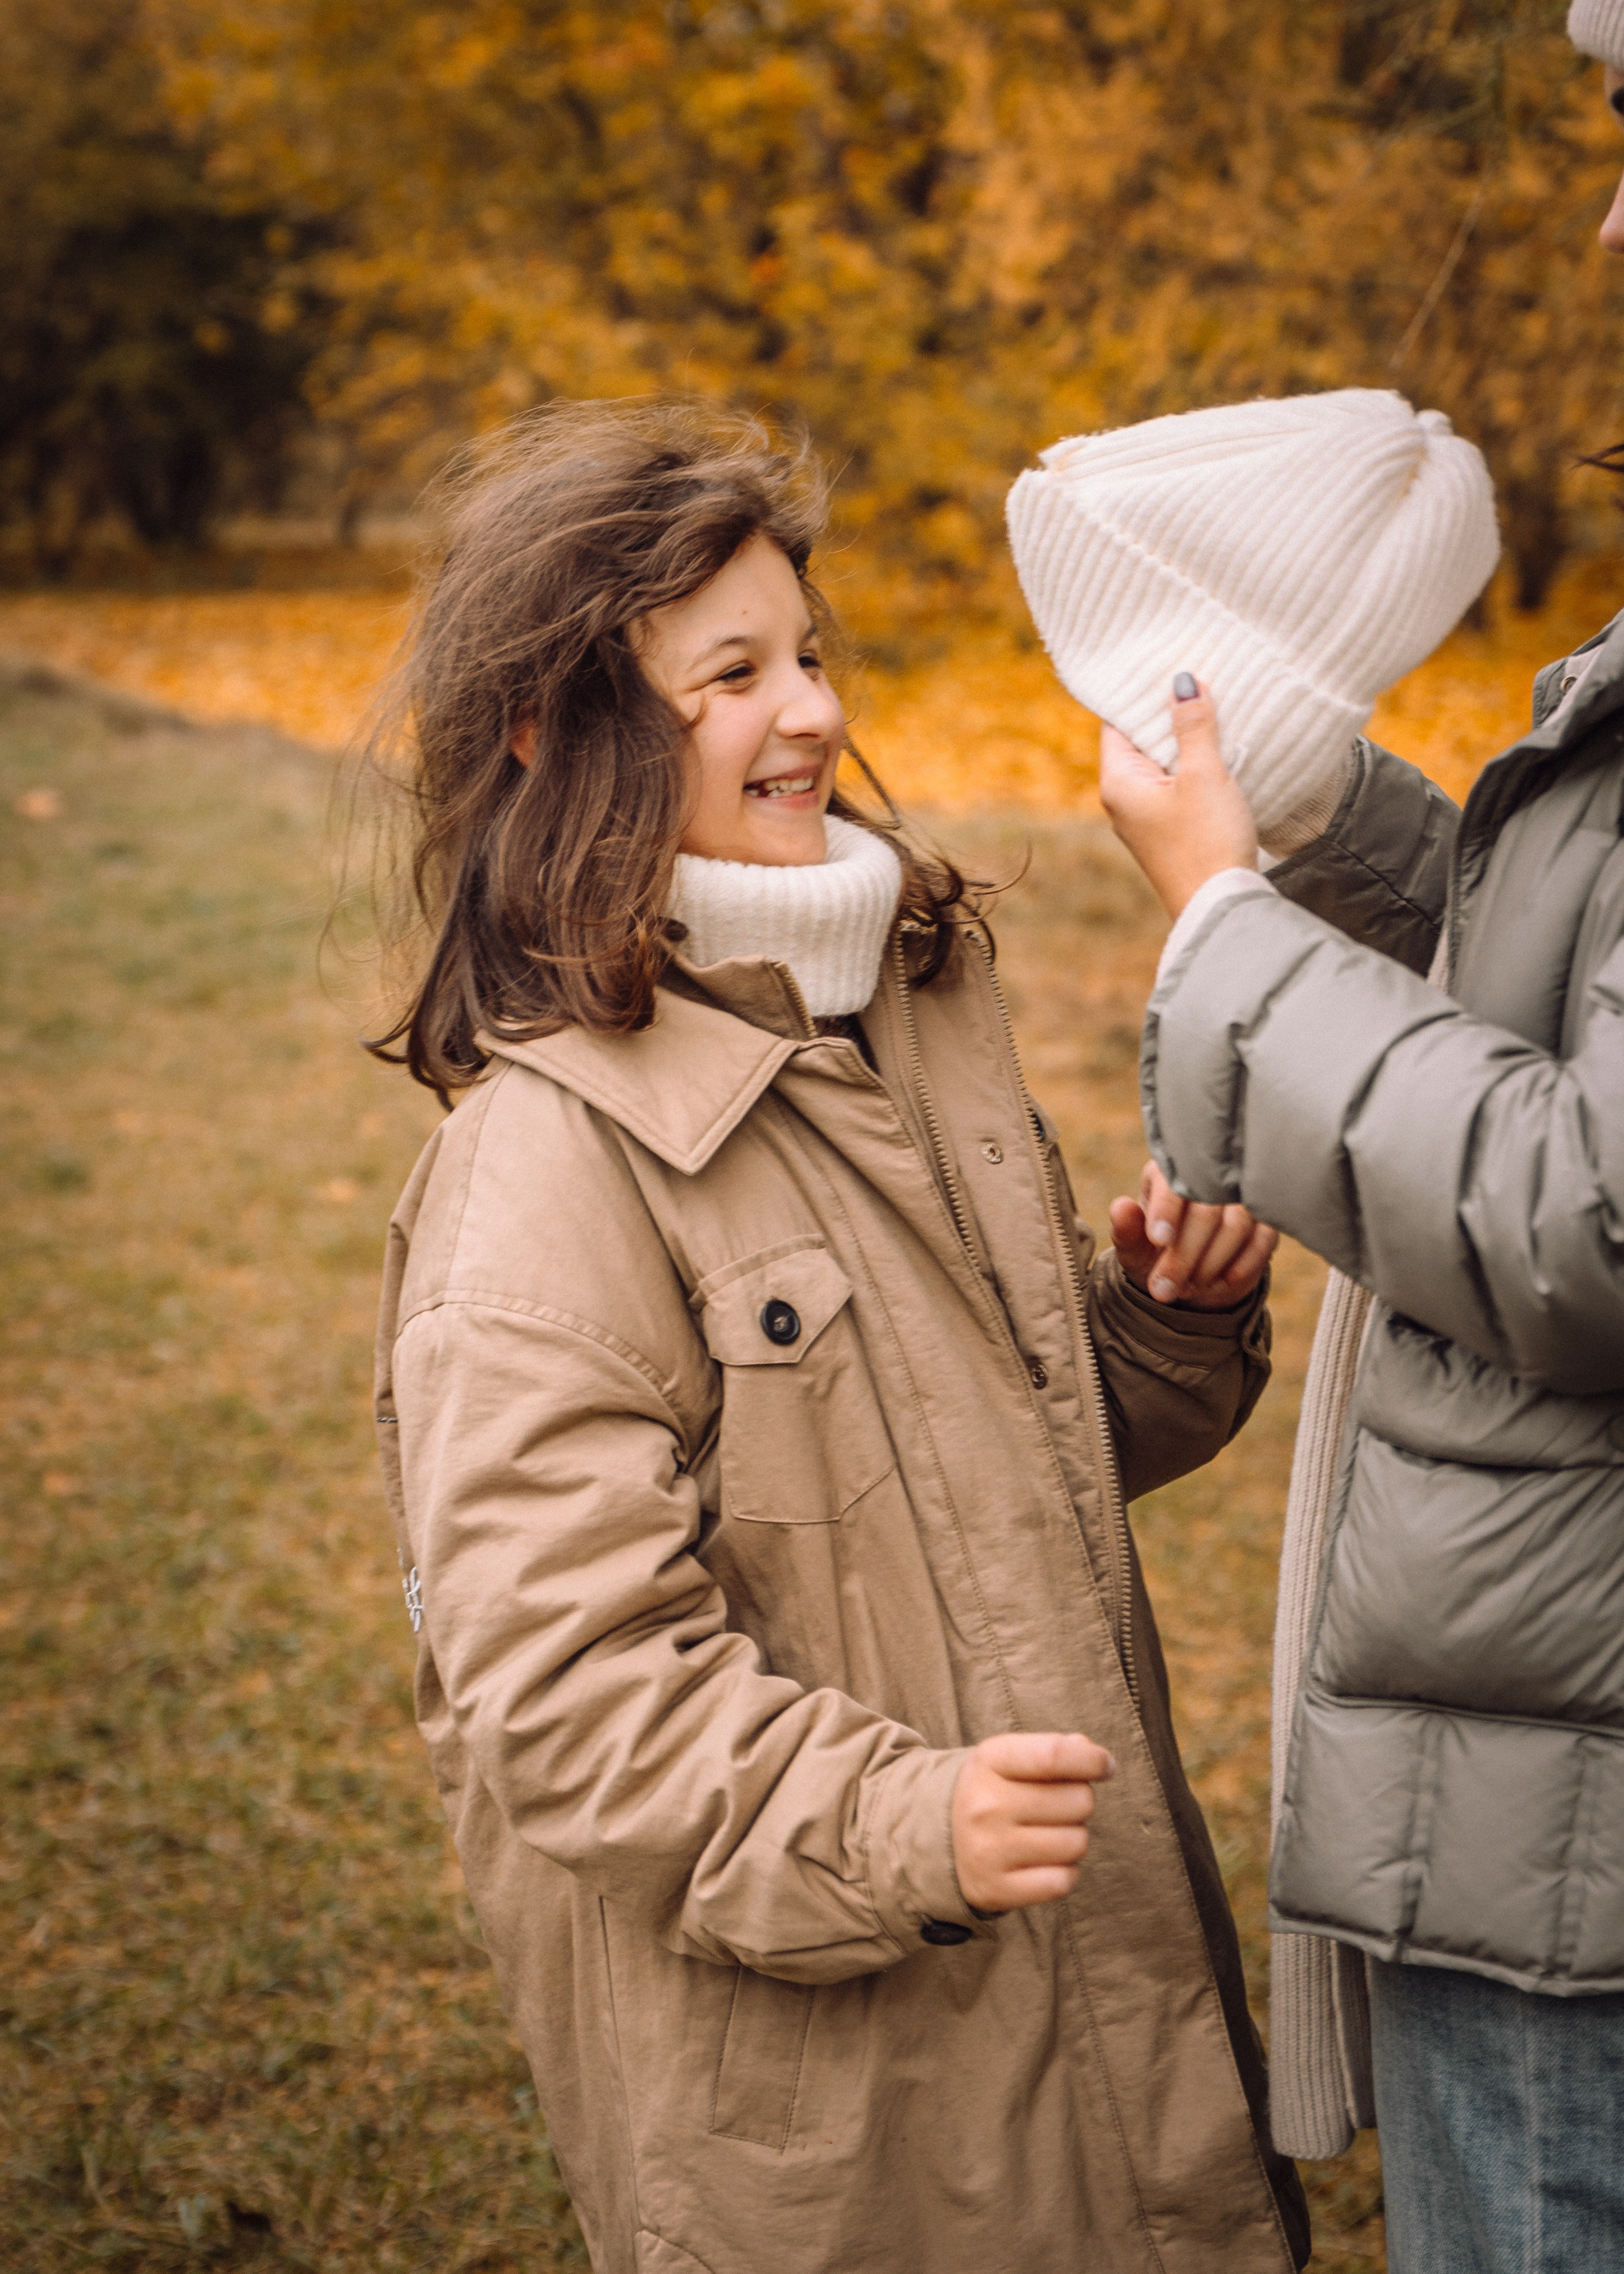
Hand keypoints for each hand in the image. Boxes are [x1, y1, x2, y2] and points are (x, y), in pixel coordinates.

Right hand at [951, 1731, 1115, 1912]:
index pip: (1054, 1755)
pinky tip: (1043, 1862)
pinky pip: (1062, 1882)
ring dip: (1074, 1838)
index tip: (1105, 1766)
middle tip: (1057, 1806)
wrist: (939, 1836)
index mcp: (989, 1761)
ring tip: (1048, 1833)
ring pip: (1077, 1843)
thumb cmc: (994, 1790)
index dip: (1092, 1760)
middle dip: (1079, 1802)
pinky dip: (1064, 1872)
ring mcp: (989, 1850)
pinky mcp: (996, 1890)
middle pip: (1079, 1801)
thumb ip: (1055, 1750)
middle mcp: (986, 1805)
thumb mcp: (1011, 1758)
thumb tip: (1097, 1759)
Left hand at [1098, 677, 1257, 916]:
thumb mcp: (1204, 775)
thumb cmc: (1208, 842)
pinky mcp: (1167, 832)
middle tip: (1196, 675)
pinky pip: (1173, 785)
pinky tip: (1216, 749)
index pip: (1117, 722)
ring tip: (1211, 704)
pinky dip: (1190, 765)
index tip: (1164, 663)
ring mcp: (1143, 818)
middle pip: (1138, 740)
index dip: (1139, 692)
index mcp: (1117, 782)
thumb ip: (1193, 726)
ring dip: (1182, 738)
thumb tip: (1182, 681)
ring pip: (1159, 763)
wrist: (1220, 908)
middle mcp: (1121, 799)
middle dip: (1165, 712)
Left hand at [1111, 1159, 1276, 1307]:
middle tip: (1166, 1289)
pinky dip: (1241, 1268)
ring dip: (1211, 1263)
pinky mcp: (1266, 1220)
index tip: (1159, 1241)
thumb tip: (1120, 1207)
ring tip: (1190, 1286)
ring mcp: (1242, 1198)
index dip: (1167, 1211)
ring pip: (1237, 1224)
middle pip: (1206, 1209)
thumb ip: (1126, 1231)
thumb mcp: (1134, 1250)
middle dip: (1185, 1255)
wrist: (1190, 1276)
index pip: (1173, 1183)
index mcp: (1169, 1174)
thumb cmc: (1155, 1255)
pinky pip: (1263, 1240)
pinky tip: (1220, 1283)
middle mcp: (1209, 1179)